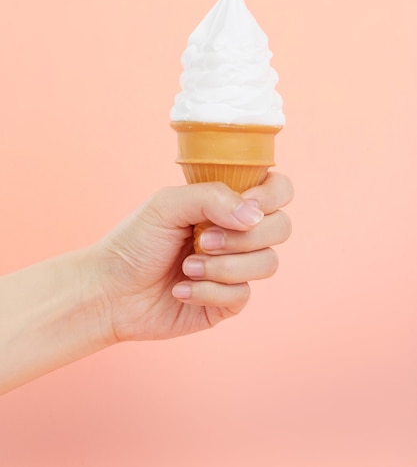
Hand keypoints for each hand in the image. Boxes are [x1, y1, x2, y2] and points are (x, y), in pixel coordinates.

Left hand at [95, 173, 292, 342]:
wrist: (110, 291)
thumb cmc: (136, 241)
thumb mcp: (167, 204)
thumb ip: (212, 197)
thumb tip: (255, 215)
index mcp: (227, 203)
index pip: (278, 190)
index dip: (272, 197)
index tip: (247, 204)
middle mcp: (237, 234)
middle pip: (282, 228)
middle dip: (244, 237)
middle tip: (203, 240)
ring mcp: (236, 268)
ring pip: (267, 264)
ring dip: (224, 267)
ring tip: (187, 267)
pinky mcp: (227, 302)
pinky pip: (242, 295)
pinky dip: (209, 291)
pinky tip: (181, 290)